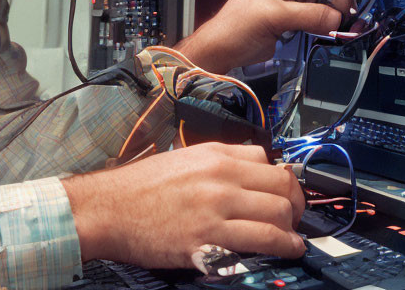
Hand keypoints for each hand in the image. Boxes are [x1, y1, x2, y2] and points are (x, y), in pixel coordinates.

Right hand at [61, 142, 305, 267]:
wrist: (109, 208)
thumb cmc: (140, 187)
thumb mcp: (182, 160)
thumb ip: (215, 164)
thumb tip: (243, 174)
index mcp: (214, 154)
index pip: (266, 157)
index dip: (280, 178)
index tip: (283, 191)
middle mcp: (221, 175)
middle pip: (281, 182)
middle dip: (295, 201)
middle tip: (295, 215)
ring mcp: (218, 205)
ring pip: (279, 211)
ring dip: (291, 226)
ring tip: (292, 236)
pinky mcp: (211, 237)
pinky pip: (263, 240)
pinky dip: (284, 246)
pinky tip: (289, 249)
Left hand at [176, 0, 354, 73]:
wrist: (225, 42)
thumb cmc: (239, 25)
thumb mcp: (277, 18)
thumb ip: (312, 16)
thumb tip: (340, 19)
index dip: (343, 1)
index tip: (343, 23)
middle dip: (335, 9)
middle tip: (332, 30)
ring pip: (329, 0)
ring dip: (327, 17)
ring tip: (310, 30)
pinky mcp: (294, 1)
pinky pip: (319, 8)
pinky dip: (320, 21)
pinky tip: (307, 29)